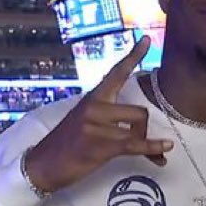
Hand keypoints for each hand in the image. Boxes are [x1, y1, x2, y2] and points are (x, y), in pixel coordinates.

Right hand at [25, 37, 172, 193]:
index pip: (116, 73)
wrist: (41, 166)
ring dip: (146, 144)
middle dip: (145, 130)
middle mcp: (94, 107)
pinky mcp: (98, 145)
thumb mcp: (86, 124)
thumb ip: (111, 120)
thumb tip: (140, 129)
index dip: (133, 56)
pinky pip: (135, 144)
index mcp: (93, 98)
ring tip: (148, 154)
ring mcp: (95, 125)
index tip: (146, 39)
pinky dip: (152, 148)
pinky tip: (164, 148)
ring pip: (138, 130)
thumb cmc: (67, 145)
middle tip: (142, 144)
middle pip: (139, 112)